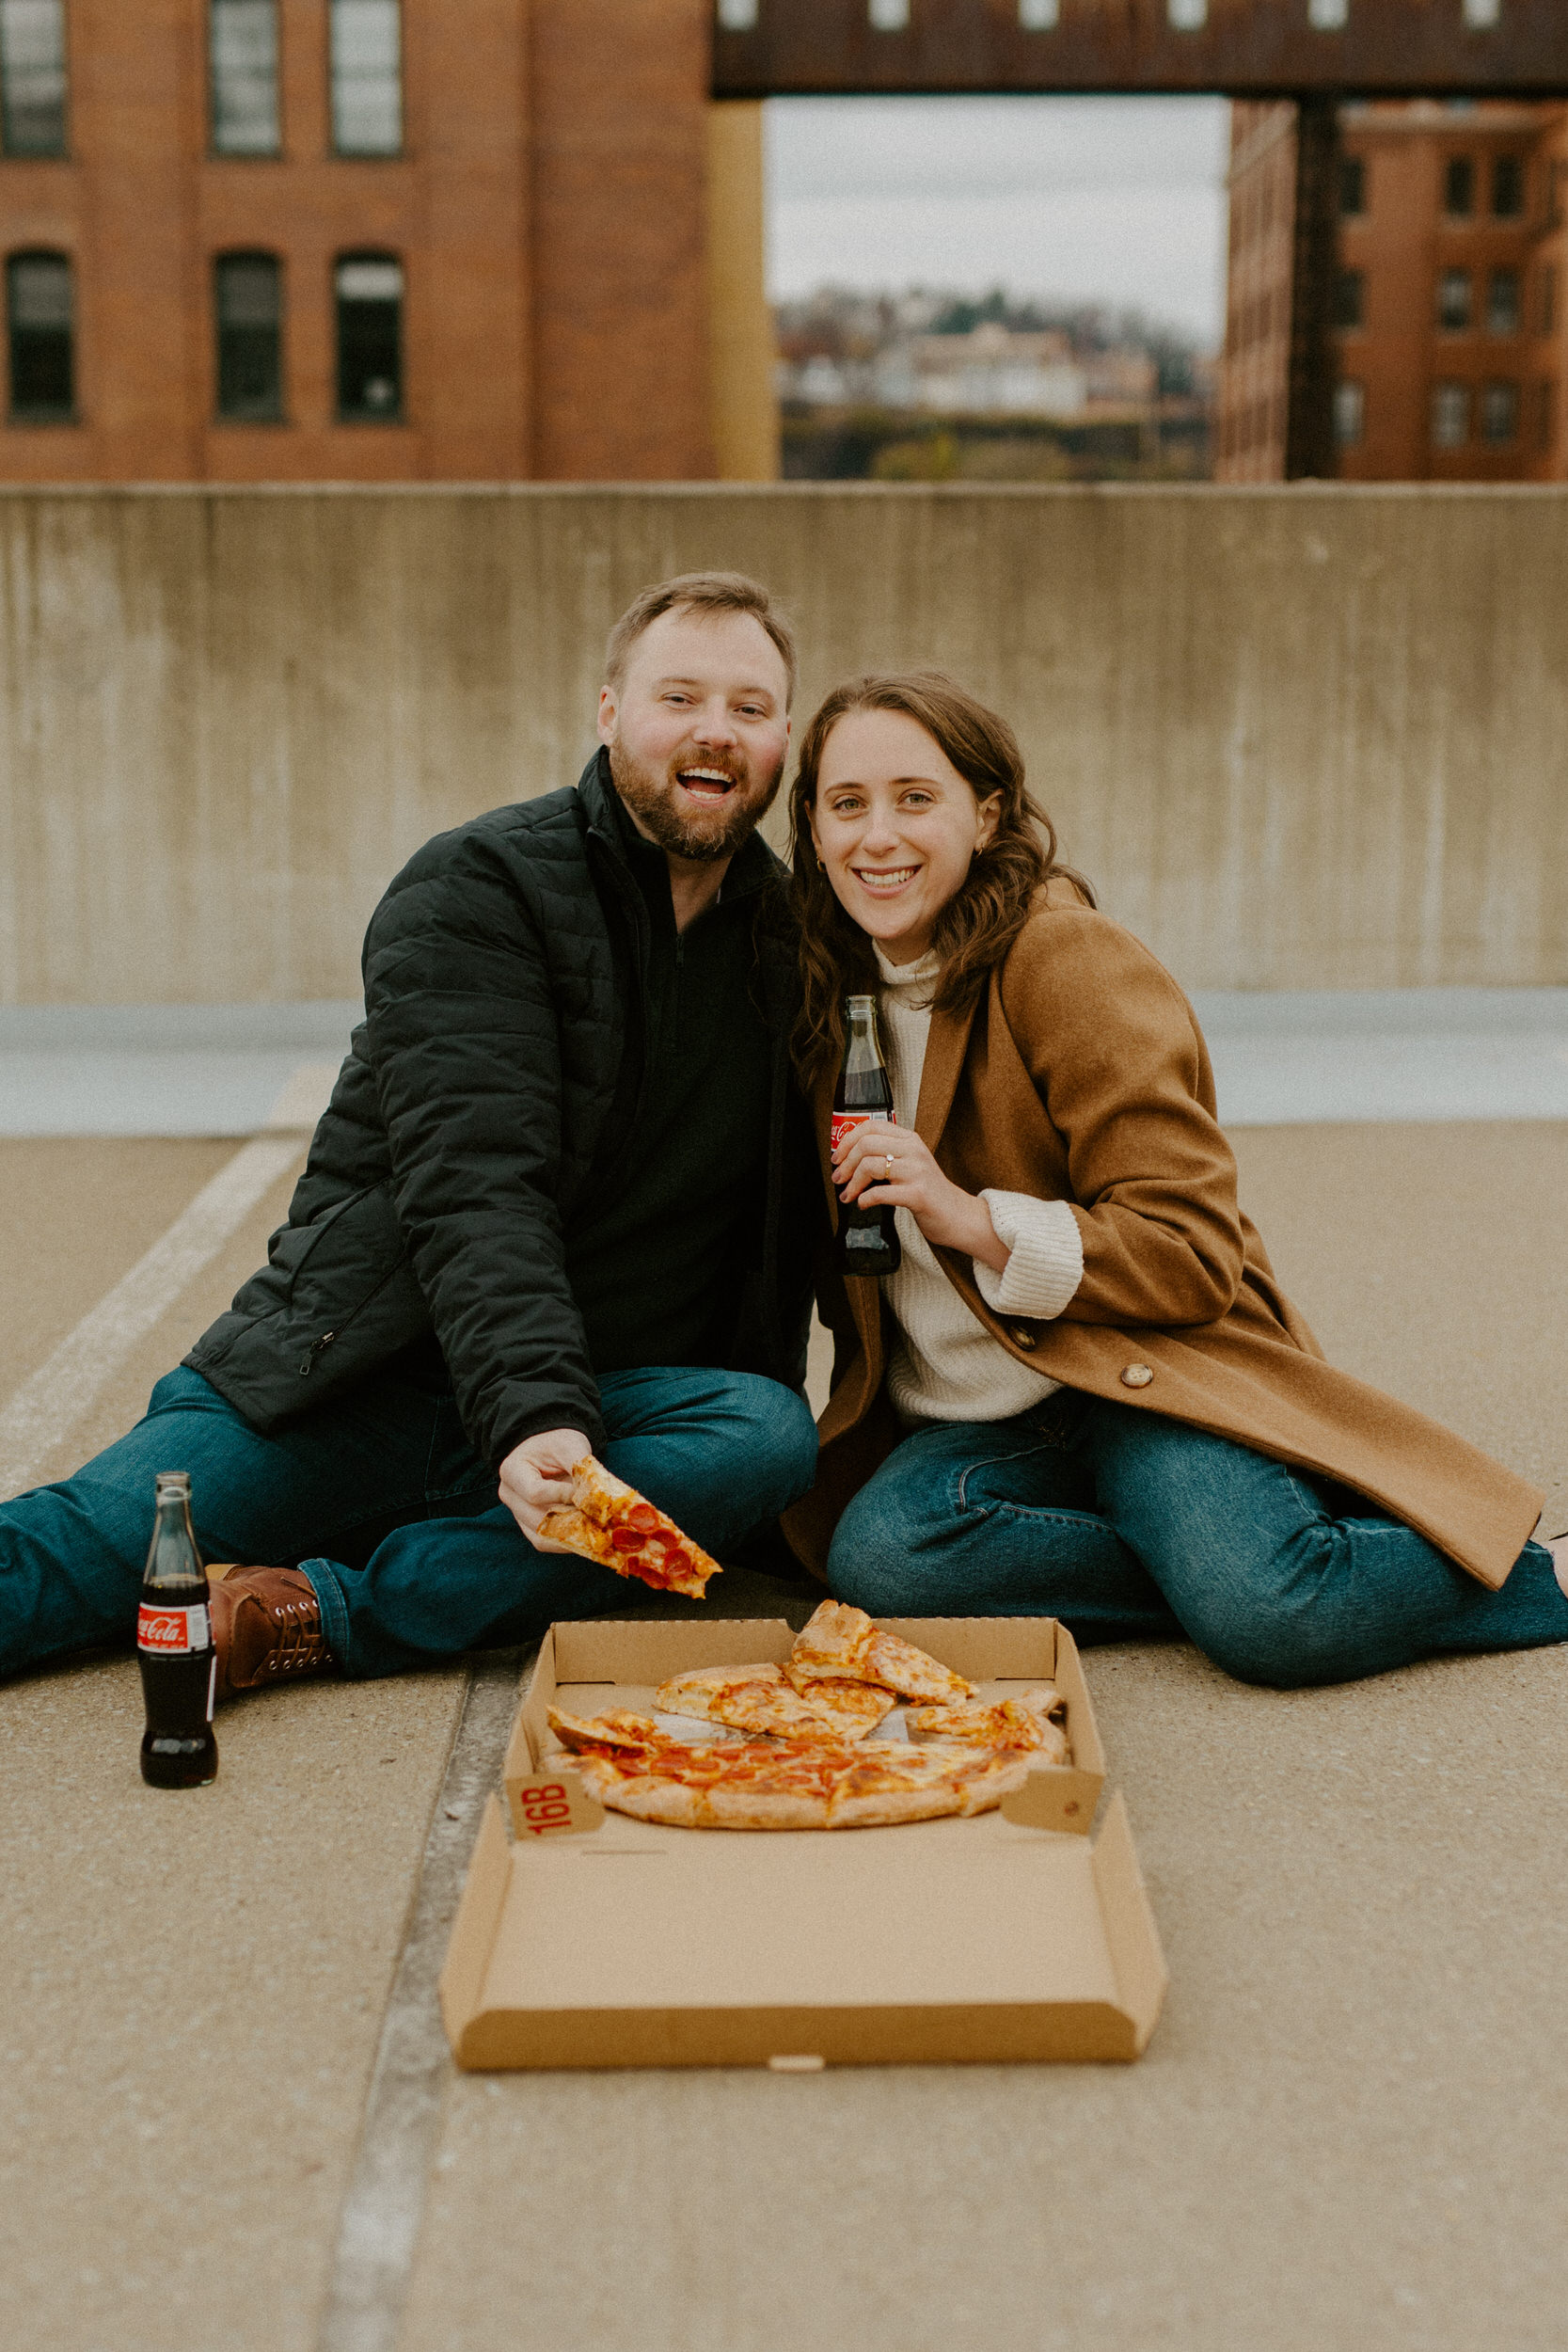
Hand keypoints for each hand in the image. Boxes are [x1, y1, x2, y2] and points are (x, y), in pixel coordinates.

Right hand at [499, 1427, 591, 1553]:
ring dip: (570, 1536)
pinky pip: (547, 1542)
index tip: (585, 1492)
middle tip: (598, 1520)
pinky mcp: (529, 1526)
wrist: (550, 1448)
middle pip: (537, 1520)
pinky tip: (588, 1534)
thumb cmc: (558, 1443)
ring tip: (595, 1529)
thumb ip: (581, 1469)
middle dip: (570, 1522)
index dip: (563, 1495)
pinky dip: (568, 1541)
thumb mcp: (571, 1445)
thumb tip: (597, 1497)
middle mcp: (510, 1495)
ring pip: (541, 1538)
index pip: (535, 1493)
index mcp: (512, 1470)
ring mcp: (517, 1514)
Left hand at [832, 1119, 1008, 1273]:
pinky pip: (881, 1193)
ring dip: (852, 1183)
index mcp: (910, 1139)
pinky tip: (863, 1204)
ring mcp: (917, 1172)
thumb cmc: (929, 1192)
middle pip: (866, 1145)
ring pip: (870, 1166)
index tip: (837, 1157)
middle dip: (845, 1163)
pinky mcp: (918, 1194)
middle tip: (839, 1179)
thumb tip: (849, 1158)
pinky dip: (865, 1199)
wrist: (958, 1215)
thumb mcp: (910, 1164)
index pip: (871, 1126)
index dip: (848, 1140)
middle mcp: (914, 1151)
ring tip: (848, 1195)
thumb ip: (887, 1155)